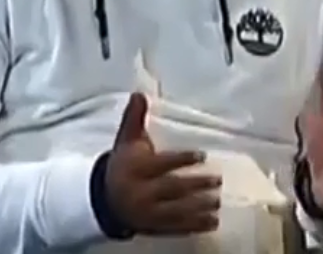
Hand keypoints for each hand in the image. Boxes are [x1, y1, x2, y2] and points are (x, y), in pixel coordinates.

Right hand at [105, 92, 221, 235]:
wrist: (105, 198)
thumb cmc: (123, 164)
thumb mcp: (126, 140)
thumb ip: (135, 118)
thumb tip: (139, 93)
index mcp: (136, 169)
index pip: (161, 164)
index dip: (182, 160)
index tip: (202, 155)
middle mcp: (141, 192)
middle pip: (171, 189)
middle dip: (195, 185)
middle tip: (217, 180)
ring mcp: (147, 213)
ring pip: (176, 211)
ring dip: (199, 207)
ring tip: (217, 201)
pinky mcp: (154, 227)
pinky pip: (176, 228)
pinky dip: (195, 225)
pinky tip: (212, 221)